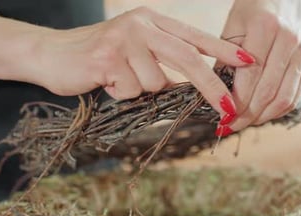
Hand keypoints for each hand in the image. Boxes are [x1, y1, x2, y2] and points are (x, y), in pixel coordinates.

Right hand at [32, 6, 254, 118]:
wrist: (51, 55)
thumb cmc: (98, 59)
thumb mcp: (135, 53)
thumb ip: (162, 63)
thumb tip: (192, 87)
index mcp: (152, 21)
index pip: (195, 36)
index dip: (223, 50)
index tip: (249, 62)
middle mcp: (140, 25)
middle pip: (187, 58)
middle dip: (211, 87)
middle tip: (229, 109)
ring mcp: (123, 39)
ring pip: (155, 82)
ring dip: (141, 90)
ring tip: (118, 79)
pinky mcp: (106, 57)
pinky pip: (131, 90)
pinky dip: (121, 94)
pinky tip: (105, 82)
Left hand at [215, 0, 300, 135]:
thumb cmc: (252, 10)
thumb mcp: (232, 28)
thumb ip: (225, 61)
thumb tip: (216, 98)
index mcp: (266, 28)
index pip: (250, 77)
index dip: (235, 102)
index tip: (221, 118)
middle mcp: (290, 41)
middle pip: (268, 92)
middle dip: (246, 116)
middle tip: (229, 126)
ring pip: (284, 99)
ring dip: (262, 118)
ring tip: (243, 123)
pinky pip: (295, 96)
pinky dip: (276, 111)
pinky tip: (260, 114)